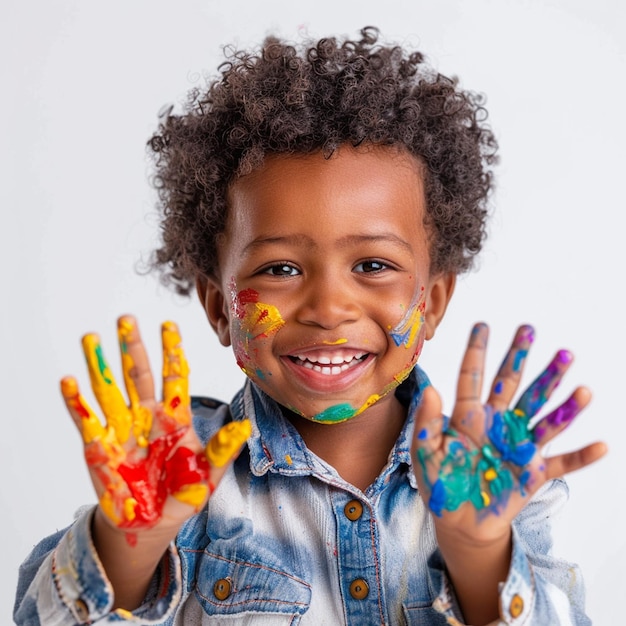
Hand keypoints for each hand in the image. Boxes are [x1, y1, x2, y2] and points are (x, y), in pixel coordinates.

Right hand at [61, 315, 250, 535]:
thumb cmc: (182, 494)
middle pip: (140, 375)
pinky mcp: (99, 448)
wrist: (152, 523)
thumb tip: (245, 427)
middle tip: (125, 318)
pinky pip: (88, 420)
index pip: (174, 377)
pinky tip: (68, 380)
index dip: (171, 351)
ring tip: (90, 337)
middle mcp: (147, 417)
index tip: (168, 324)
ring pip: (110, 390)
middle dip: (133, 347)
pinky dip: (77, 402)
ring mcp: (122, 430)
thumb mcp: (208, 474)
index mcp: (175, 417)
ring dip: (99, 364)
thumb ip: (222, 450)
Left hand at [412, 323, 606, 541]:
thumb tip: (430, 390)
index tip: (482, 325)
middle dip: (521, 357)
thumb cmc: (441, 484)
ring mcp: (518, 446)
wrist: (460, 521)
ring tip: (578, 380)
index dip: (476, 352)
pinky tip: (601, 445)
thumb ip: (427, 424)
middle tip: (529, 329)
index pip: (472, 377)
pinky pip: (562, 463)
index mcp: (469, 417)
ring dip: (561, 398)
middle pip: (512, 384)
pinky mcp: (533, 472)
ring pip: (542, 414)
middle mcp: (497, 424)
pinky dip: (581, 456)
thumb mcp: (426, 454)